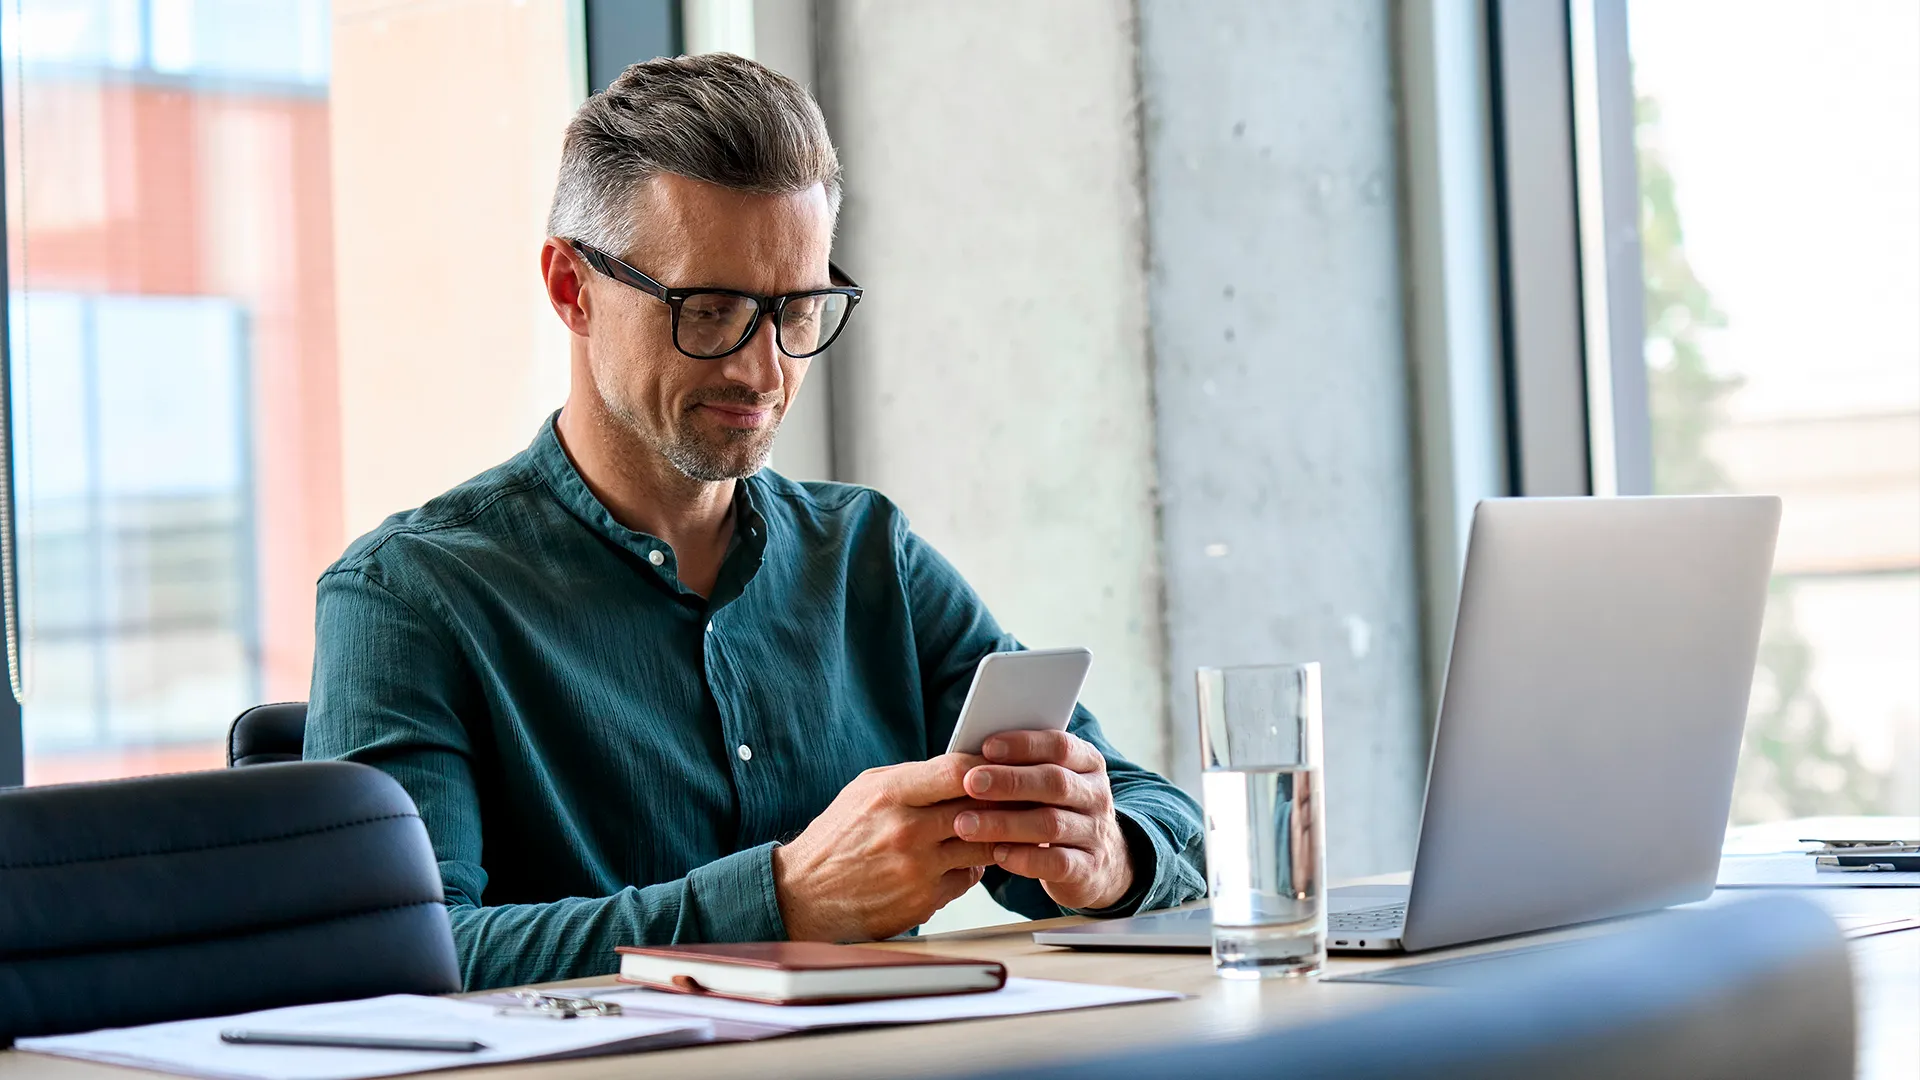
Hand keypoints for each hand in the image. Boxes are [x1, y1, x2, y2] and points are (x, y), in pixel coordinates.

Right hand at [773, 756, 996, 941]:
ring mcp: (916, 868)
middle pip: (979, 808)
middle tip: (1017, 798)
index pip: (956, 771)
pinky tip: (963, 858)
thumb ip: (913, 778)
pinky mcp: (923, 900)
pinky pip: (968, 877)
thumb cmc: (838, 837)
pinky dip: (972, 867)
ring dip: (994, 836)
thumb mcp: (865, 791)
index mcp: (889, 794)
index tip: (1000, 767)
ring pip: (983, 845)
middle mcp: (905, 830)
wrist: (803, 894)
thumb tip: (963, 768)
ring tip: (998, 827)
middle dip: (1002, 802)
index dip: (987, 767)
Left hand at [952, 730, 1134, 910]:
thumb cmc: (1057, 811)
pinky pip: (1057, 863)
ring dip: (1005, 823)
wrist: (1100, 863)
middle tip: (970, 783)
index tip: (987, 747)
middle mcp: (1096, 795)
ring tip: (966, 823)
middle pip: (1055, 782)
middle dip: (1009, 782)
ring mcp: (1095, 833)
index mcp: (1087, 763)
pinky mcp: (1089, 868)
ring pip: (1051, 824)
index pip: (1060, 745)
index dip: (1024, 745)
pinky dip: (1024, 859)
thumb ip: (1021, 767)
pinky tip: (997, 854)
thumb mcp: (1049, 783)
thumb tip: (970, 757)